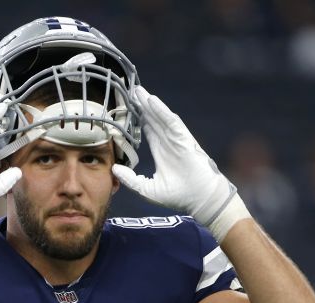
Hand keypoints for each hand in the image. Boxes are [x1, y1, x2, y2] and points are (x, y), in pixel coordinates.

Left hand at [111, 86, 250, 238]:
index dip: (137, 119)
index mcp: (161, 152)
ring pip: (160, 117)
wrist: (200, 200)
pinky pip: (171, 122)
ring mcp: (177, 139)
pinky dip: (162, 111)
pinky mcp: (184, 139)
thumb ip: (130, 179)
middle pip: (153, 119)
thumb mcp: (147, 189)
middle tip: (129, 91)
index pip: (148, 130)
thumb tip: (114, 169)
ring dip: (150, 104)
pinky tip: (152, 101)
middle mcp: (169, 142)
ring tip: (138, 91)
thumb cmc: (179, 196)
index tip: (125, 108)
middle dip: (142, 106)